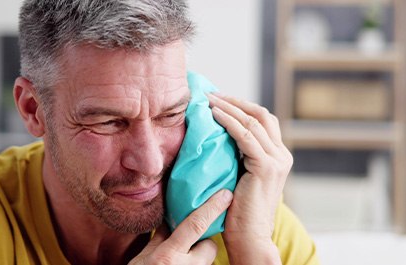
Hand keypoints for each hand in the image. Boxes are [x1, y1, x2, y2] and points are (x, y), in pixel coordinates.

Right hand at [129, 190, 232, 264]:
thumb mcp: (142, 259)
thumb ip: (159, 239)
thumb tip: (170, 218)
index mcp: (168, 256)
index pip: (195, 225)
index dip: (212, 207)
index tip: (225, 194)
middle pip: (209, 246)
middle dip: (203, 243)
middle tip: (189, 246)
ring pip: (207, 260)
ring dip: (198, 258)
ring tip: (183, 261)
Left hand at [207, 93, 291, 263]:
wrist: (250, 237)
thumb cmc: (238, 211)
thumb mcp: (240, 176)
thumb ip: (238, 157)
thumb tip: (217, 136)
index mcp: (279, 156)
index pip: (263, 120)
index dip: (240, 106)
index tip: (217, 99)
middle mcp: (282, 155)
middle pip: (261, 114)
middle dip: (234, 101)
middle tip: (210, 95)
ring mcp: (277, 160)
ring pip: (253, 121)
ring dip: (228, 107)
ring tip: (208, 100)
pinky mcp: (266, 167)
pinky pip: (246, 136)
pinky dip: (229, 122)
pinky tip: (214, 115)